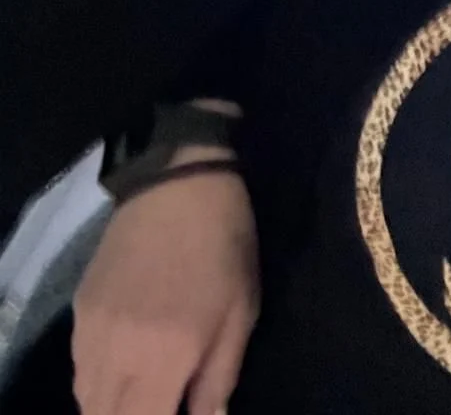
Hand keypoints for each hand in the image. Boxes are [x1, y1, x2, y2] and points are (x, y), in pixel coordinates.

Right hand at [71, 147, 258, 414]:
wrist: (179, 188)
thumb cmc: (226, 250)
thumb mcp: (241, 315)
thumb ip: (219, 378)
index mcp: (163, 359)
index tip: (180, 413)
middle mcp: (115, 355)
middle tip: (163, 402)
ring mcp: (90, 334)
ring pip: (87, 399)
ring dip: (112, 407)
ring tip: (145, 396)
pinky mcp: (79, 312)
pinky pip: (79, 369)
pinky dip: (97, 384)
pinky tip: (124, 373)